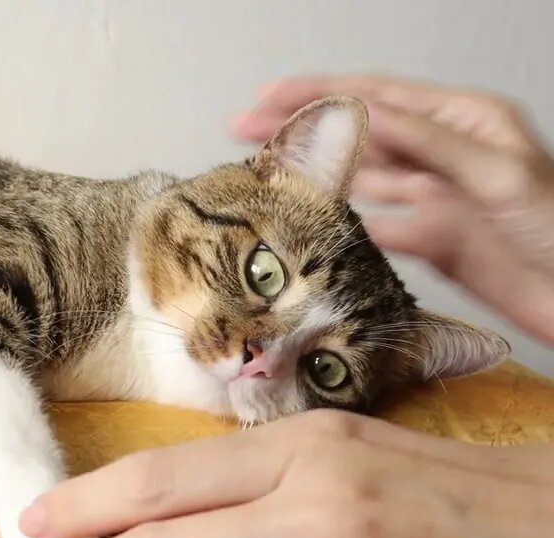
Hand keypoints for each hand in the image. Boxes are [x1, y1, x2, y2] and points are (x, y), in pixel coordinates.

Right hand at [233, 75, 553, 344]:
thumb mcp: (496, 173)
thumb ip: (426, 143)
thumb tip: (362, 117)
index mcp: (464, 121)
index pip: (375, 96)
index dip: (317, 94)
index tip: (265, 100)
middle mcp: (444, 154)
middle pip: (358, 133)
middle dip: (301, 129)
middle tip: (244, 133)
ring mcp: (436, 198)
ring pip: (359, 179)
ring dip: (312, 174)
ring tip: (263, 173)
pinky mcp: (433, 241)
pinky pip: (374, 227)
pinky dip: (339, 225)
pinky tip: (308, 224)